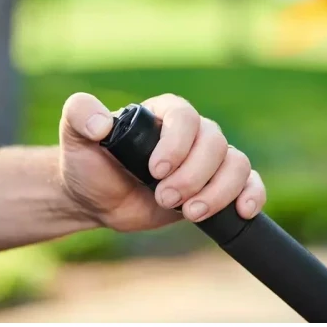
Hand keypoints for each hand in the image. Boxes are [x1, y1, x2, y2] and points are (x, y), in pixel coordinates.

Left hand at [59, 92, 265, 231]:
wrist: (97, 198)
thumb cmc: (88, 163)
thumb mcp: (75, 135)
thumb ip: (80, 115)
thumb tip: (102, 124)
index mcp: (163, 114)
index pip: (186, 117)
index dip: (177, 144)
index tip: (155, 170)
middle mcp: (190, 134)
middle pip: (215, 142)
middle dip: (193, 175)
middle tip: (163, 197)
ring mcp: (205, 160)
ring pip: (235, 163)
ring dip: (218, 191)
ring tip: (188, 212)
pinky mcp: (214, 186)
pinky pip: (248, 183)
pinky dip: (252, 195)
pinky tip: (242, 211)